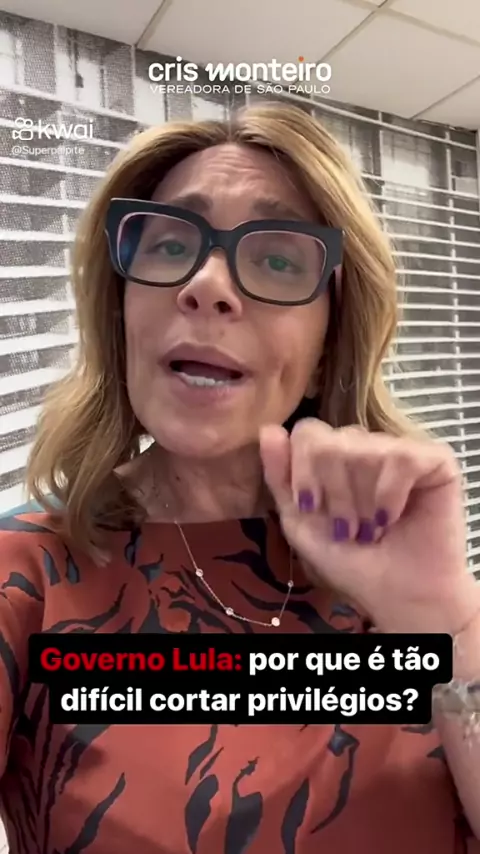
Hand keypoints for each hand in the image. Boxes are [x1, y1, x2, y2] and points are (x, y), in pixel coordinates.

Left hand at [259, 419, 479, 633]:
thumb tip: (267, 429)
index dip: (303, 472)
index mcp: (332, 456)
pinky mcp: (434, 460)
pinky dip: (390, 496)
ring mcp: (399, 449)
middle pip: (330, 441)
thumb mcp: (300, 522)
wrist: (398, 596)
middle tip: (347, 528)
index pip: (307, 432)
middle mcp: (365, 446)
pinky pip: (400, 457)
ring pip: (363, 448)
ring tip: (371, 531)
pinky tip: (392, 519)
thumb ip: (280, 477)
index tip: (310, 507)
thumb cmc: (350, 562)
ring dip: (360, 503)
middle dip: (332, 494)